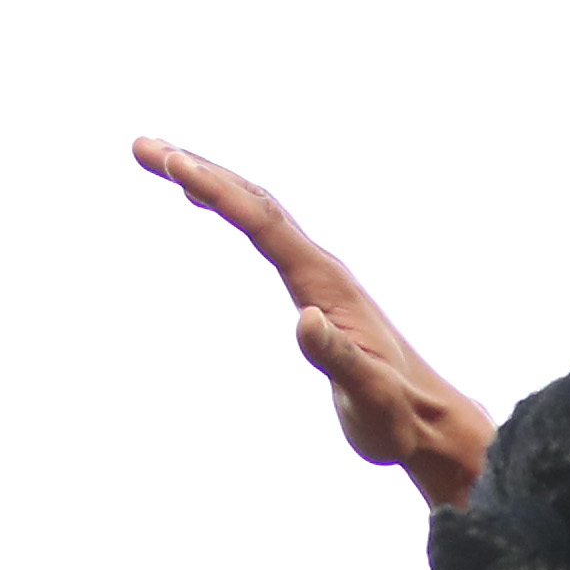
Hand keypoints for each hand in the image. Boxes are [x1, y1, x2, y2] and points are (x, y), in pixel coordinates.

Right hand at [134, 137, 497, 507]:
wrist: (428, 424)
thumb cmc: (397, 417)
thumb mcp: (369, 396)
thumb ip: (338, 359)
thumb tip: (304, 319)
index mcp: (326, 285)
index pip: (264, 224)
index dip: (216, 190)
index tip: (171, 163)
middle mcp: (322, 269)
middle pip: (255, 202)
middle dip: (199, 169)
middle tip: (141, 146)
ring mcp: (318, 276)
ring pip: (259, 211)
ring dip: (210, 180)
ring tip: (159, 158)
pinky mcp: (314, 289)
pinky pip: (265, 232)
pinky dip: (230, 206)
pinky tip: (204, 200)